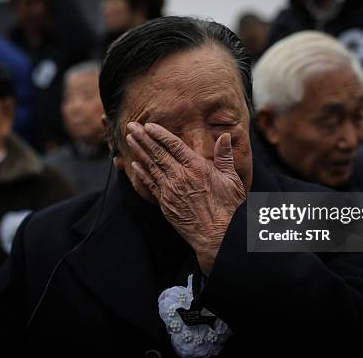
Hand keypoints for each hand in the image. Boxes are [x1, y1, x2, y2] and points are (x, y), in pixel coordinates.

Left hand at [126, 122, 245, 273]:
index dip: (160, 134)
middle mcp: (181, 177)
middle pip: (158, 153)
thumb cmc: (228, 208)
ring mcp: (170, 191)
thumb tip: (225, 136)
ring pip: (151, 166)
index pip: (174, 145)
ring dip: (139, 151)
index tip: (149, 125)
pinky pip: (150, 185)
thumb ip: (225, 156)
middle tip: (131, 126)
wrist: (218, 236)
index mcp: (197, 168)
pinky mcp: (165, 204)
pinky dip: (141, 173)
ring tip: (130, 139)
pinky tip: (135, 164)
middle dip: (144, 138)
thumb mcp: (232, 179)